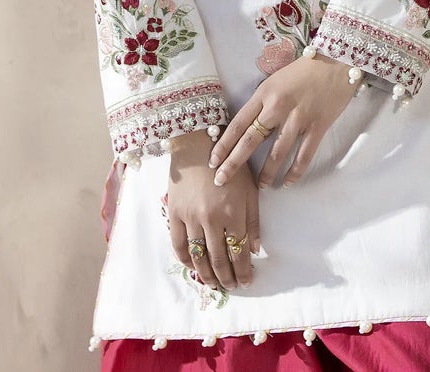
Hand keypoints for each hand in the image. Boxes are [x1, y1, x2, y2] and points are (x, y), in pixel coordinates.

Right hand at [164, 128, 259, 293]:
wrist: (198, 143)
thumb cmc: (230, 164)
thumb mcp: (250, 188)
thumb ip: (253, 220)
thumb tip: (255, 250)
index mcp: (233, 212)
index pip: (239, 253)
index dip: (243, 272)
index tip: (247, 282)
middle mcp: (212, 219)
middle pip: (219, 260)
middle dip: (227, 278)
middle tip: (232, 287)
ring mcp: (191, 218)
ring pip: (199, 257)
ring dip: (207, 275)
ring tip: (215, 283)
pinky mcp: (174, 215)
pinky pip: (178, 245)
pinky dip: (186, 260)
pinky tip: (194, 267)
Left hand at [209, 51, 369, 188]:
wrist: (338, 60)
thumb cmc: (305, 69)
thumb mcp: (276, 80)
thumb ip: (263, 101)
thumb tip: (249, 125)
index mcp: (265, 93)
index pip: (238, 123)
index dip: (224, 144)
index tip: (213, 161)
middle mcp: (278, 106)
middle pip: (251, 140)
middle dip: (233, 163)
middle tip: (221, 181)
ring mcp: (298, 117)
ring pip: (277, 152)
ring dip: (266, 173)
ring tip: (260, 187)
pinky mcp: (318, 125)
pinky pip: (304, 155)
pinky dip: (295, 171)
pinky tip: (289, 182)